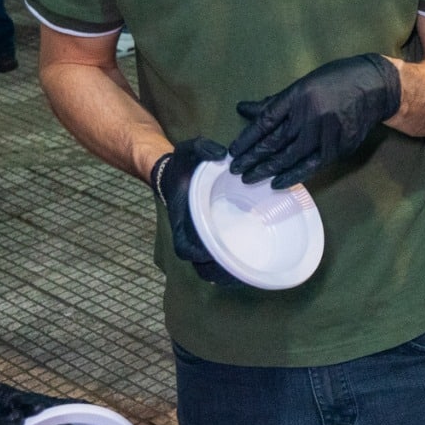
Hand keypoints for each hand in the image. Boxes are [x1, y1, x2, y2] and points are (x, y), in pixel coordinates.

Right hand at [150, 135, 248, 284]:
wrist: (175, 172)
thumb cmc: (183, 163)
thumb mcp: (189, 148)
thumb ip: (203, 147)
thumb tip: (222, 154)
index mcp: (182, 217)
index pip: (183, 246)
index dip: (196, 254)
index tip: (211, 255)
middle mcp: (189, 232)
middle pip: (199, 264)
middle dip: (217, 272)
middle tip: (240, 273)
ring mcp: (198, 238)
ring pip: (209, 267)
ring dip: (225, 275)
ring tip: (249, 276)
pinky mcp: (208, 238)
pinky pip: (216, 259)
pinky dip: (229, 267)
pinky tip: (248, 269)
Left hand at [229, 54, 401, 189]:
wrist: (375, 86)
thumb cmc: (334, 82)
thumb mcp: (302, 85)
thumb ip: (274, 103)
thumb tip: (243, 109)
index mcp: (297, 95)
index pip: (265, 121)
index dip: (246, 139)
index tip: (232, 152)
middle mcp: (310, 114)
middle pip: (274, 141)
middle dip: (252, 158)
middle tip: (235, 170)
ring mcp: (326, 132)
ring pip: (290, 156)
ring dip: (267, 169)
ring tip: (250, 178)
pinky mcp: (340, 146)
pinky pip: (312, 165)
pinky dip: (293, 175)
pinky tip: (278, 183)